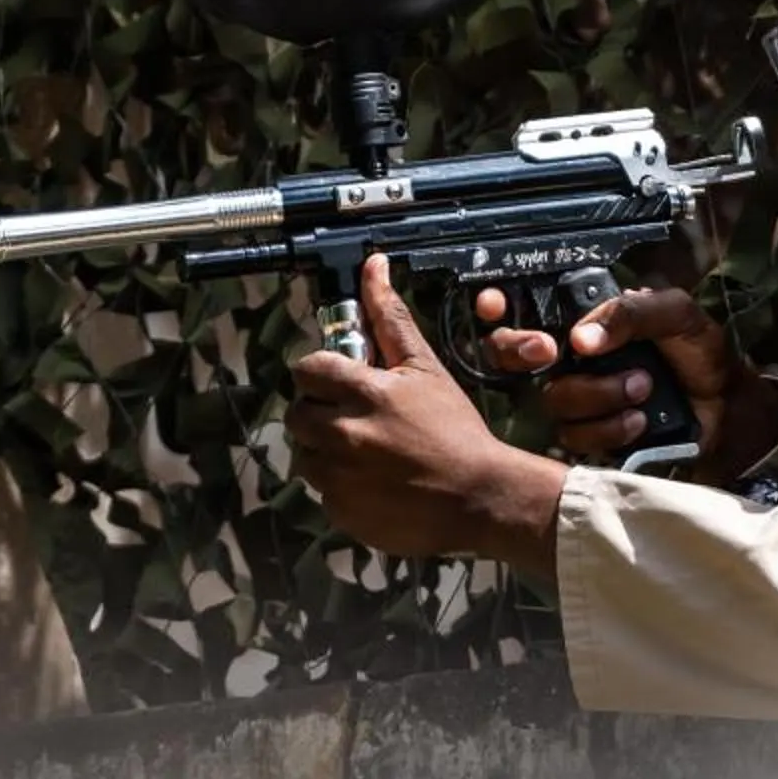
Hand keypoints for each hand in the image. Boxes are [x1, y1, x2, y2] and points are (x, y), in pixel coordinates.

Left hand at [289, 255, 561, 573]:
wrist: (479, 498)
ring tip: (365, 451)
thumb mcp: (425, 368)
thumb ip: (391, 317)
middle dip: (321, 410)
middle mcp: (341, 435)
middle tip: (356, 417)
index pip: (307, 369)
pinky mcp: (339, 513)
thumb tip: (373, 265)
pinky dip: (339, 484)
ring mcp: (337, 478)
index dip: (323, 374)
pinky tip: (372, 481)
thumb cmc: (455, 428)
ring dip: (325, 448)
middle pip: (298, 413)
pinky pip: (321, 491)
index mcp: (362, 393)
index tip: (343, 383)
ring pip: (305, 453)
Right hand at [473, 282, 769, 474]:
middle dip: (522, 350)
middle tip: (552, 350)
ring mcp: (579, 400)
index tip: (492, 306)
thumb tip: (579, 337)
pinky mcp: (590, 438)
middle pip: (515, 355)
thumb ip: (632, 312)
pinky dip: (610, 428)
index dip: (497, 306)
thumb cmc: (703, 354)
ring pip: (553, 399)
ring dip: (599, 395)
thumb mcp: (676, 315)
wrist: (730, 411)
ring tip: (642, 387)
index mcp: (589, 320)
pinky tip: (640, 420)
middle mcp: (574, 358)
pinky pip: (574, 437)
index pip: (528, 307)